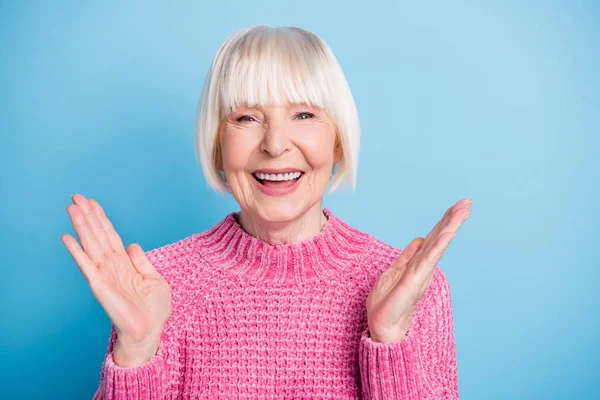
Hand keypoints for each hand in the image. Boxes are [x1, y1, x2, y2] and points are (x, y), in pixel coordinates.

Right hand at [61, 194, 171, 364]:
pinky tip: (67, 238)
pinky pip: (86, 265)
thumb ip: (142, 262)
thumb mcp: (154, 279)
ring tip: (71, 208)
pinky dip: (76, 252)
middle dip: (88, 216)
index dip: (102, 219)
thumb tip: (132, 245)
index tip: (93, 203)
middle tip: (76, 197)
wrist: (149, 332)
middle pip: (97, 235)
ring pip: (90, 244)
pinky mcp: (99, 286)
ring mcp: (104, 275)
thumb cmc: (154, 310)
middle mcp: (112, 267)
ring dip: (81, 226)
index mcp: (125, 264)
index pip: (111, 236)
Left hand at [366, 198, 471, 342]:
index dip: (444, 222)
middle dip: (453, 219)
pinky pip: (431, 257)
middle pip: (440, 237)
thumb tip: (419, 240)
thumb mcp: (393, 272)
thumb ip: (407, 256)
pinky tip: (450, 231)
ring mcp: (422, 272)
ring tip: (464, 210)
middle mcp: (424, 266)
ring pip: (439, 244)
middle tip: (467, 202)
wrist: (382, 326)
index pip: (433, 238)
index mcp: (417, 263)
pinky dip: (441, 243)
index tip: (456, 207)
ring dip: (451, 226)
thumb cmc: (386, 303)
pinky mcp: (417, 279)